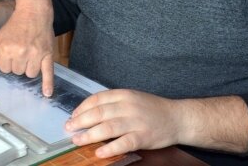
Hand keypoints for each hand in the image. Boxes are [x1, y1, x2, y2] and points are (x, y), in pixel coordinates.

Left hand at [0, 0, 54, 95]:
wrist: (34, 12)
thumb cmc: (15, 24)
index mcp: (6, 49)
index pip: (4, 69)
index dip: (7, 62)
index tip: (11, 53)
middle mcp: (20, 53)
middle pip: (17, 72)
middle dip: (18, 64)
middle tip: (21, 52)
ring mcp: (35, 55)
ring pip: (30, 74)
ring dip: (29, 68)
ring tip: (30, 56)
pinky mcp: (47, 55)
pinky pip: (48, 72)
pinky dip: (48, 83)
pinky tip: (47, 93)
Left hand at [65, 89, 181, 157]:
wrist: (178, 118)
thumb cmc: (153, 109)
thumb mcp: (132, 98)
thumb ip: (114, 103)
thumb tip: (90, 112)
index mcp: (124, 94)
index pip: (97, 99)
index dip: (82, 108)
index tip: (73, 116)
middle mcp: (128, 106)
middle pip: (99, 113)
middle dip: (80, 121)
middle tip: (69, 128)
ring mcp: (136, 121)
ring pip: (107, 127)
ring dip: (89, 135)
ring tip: (77, 140)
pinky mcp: (143, 136)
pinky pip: (123, 143)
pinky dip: (109, 148)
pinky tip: (99, 152)